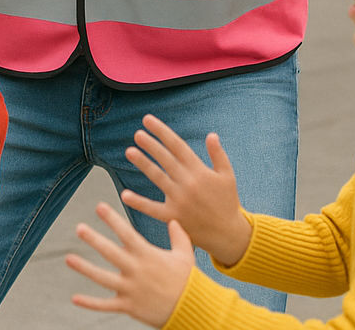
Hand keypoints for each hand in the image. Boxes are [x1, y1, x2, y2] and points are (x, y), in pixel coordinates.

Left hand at [67, 202, 191, 327]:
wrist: (192, 310)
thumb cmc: (188, 280)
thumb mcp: (186, 255)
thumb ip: (178, 236)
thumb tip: (173, 220)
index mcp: (147, 255)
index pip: (126, 233)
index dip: (112, 219)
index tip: (99, 206)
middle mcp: (136, 271)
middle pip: (110, 252)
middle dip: (93, 239)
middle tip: (78, 227)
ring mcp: (130, 290)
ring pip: (103, 278)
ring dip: (84, 268)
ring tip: (68, 258)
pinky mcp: (129, 307)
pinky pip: (105, 305)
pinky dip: (90, 303)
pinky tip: (74, 298)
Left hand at [121, 115, 249, 266]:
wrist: (229, 235)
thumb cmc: (228, 202)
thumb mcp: (227, 176)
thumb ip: (218, 155)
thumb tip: (211, 134)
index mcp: (200, 171)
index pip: (177, 146)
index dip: (162, 132)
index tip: (147, 119)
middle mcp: (188, 183)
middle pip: (166, 159)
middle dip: (151, 145)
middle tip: (137, 133)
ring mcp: (180, 201)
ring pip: (158, 178)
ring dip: (143, 164)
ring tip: (129, 151)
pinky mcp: (173, 217)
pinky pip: (153, 209)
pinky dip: (139, 203)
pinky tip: (125, 194)